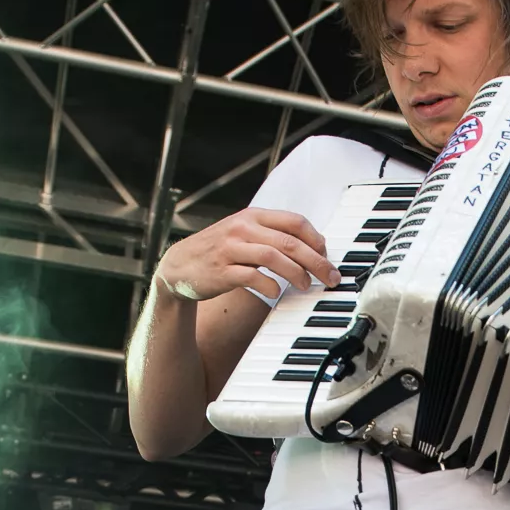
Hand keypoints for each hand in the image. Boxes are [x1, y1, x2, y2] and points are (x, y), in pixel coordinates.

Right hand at [155, 207, 339, 303]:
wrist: (179, 266)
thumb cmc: (219, 252)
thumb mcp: (244, 234)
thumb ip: (272, 236)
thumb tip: (312, 247)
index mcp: (253, 216)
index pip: (294, 221)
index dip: (316, 239)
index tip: (327, 255)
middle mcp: (243, 228)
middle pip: (290, 242)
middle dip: (316, 261)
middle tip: (330, 277)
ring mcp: (232, 248)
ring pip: (274, 257)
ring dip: (297, 273)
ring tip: (306, 285)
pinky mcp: (223, 270)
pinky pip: (253, 277)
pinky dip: (269, 286)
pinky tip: (276, 293)